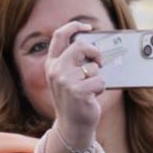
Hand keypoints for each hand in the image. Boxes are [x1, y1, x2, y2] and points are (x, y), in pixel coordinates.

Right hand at [45, 22, 104, 151]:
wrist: (72, 125)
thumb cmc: (74, 99)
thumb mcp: (67, 77)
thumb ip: (72, 61)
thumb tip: (91, 44)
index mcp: (51, 64)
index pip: (59, 36)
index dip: (74, 26)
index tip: (87, 26)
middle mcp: (55, 70)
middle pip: (80, 46)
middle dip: (95, 53)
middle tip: (98, 62)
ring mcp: (65, 81)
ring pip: (93, 66)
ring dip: (97, 77)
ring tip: (90, 88)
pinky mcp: (78, 91)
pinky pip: (100, 80)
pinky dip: (100, 88)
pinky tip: (92, 97)